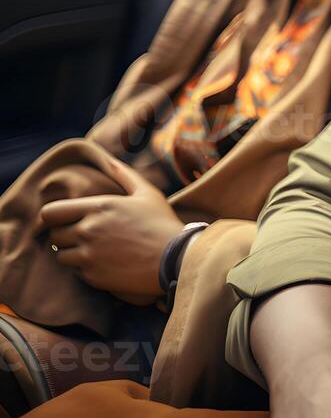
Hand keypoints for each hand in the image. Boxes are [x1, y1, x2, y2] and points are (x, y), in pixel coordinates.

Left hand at [38, 156, 184, 303]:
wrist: (175, 258)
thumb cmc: (161, 222)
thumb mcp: (146, 193)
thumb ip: (124, 174)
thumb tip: (108, 160)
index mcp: (98, 207)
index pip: (50, 212)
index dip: (54, 215)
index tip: (65, 218)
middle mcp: (88, 231)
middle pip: (55, 235)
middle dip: (65, 234)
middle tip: (85, 234)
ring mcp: (89, 255)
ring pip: (62, 255)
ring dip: (73, 252)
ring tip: (94, 249)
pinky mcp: (93, 276)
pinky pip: (76, 272)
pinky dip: (85, 268)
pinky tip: (105, 262)